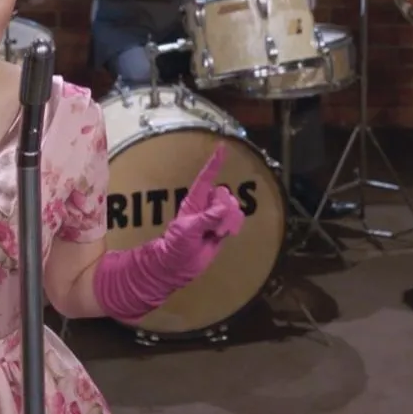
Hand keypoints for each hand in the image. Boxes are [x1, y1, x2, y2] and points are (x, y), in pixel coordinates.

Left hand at [161, 144, 243, 280]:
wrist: (178, 266)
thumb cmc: (176, 245)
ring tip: (216, 233)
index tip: (222, 147)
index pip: (206, 178)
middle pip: (224, 195)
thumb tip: (224, 208)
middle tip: (212, 225)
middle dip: (223, 209)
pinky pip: (236, 219)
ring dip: (228, 220)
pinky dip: (233, 226)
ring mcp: (215, 216)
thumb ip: (207, 218)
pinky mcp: (222, 228)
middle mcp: (206, 205)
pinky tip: (224, 235)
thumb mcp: (188, 230)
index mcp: (194, 201)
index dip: (214, 163)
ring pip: (232, 207)